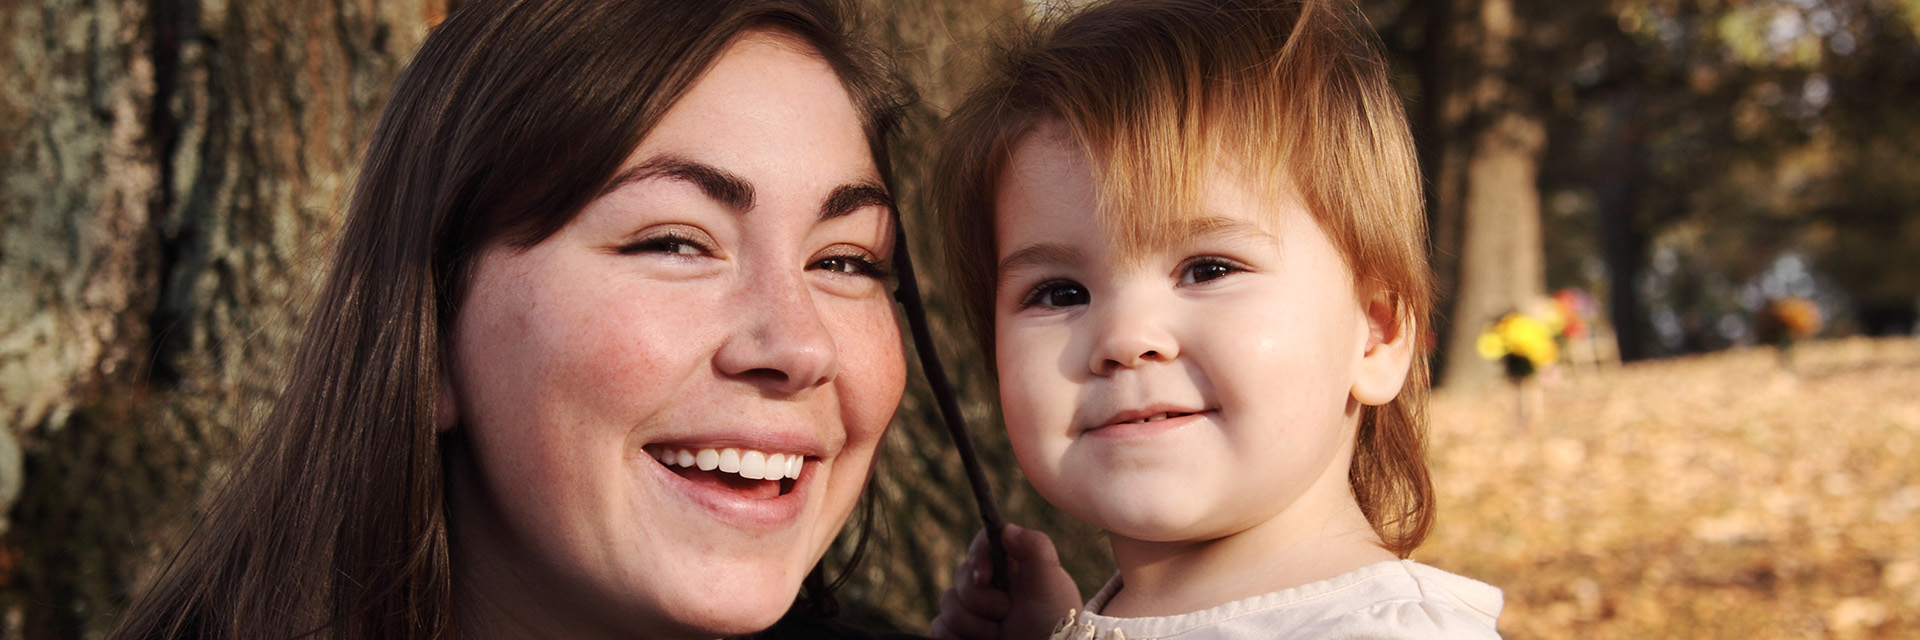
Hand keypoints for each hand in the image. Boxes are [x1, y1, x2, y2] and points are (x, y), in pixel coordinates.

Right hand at [930, 524, 1082, 639]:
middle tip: (1006, 614)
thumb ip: (1035, 547)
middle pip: (961, 575)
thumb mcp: (1051, 584)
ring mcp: (973, 612)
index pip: (983, 544)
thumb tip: (1006, 529)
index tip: (985, 578)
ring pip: (947, 603)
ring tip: (999, 636)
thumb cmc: (1054, 625)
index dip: (978, 557)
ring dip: (973, 624)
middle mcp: (991, 587)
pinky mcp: (960, 634)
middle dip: (980, 600)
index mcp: (1012, 568)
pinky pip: (939, 627)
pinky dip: (957, 637)